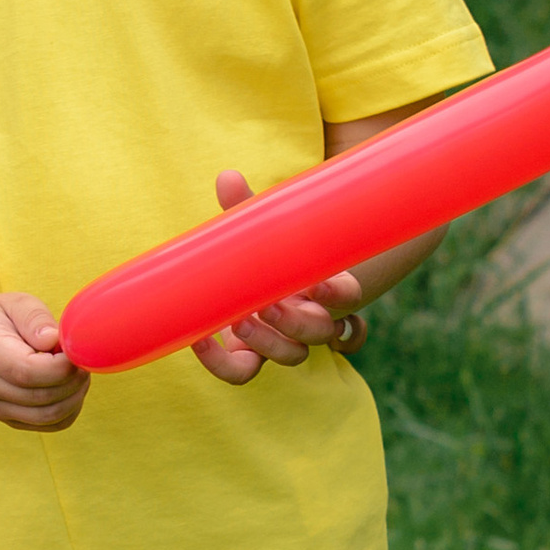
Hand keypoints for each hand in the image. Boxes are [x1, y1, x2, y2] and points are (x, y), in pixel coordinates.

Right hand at [0, 291, 88, 432]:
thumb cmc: (1, 318)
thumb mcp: (17, 303)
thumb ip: (35, 318)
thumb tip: (53, 340)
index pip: (25, 371)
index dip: (60, 368)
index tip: (76, 353)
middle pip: (39, 397)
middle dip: (72, 381)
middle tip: (83, 361)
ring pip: (46, 416)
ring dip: (74, 397)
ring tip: (78, 373)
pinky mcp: (7, 418)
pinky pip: (49, 425)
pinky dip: (69, 411)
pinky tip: (71, 389)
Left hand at [190, 166, 367, 384]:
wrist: (252, 282)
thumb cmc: (267, 253)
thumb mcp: (262, 231)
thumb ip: (247, 209)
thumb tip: (226, 176)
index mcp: (323, 286)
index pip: (348, 297)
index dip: (338, 295)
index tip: (317, 283)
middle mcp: (311, 318)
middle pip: (321, 333)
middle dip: (296, 323)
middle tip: (267, 306)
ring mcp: (283, 340)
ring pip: (291, 356)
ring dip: (268, 342)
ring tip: (238, 321)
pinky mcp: (251, 356)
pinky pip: (243, 372)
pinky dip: (222, 365)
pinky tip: (201, 341)